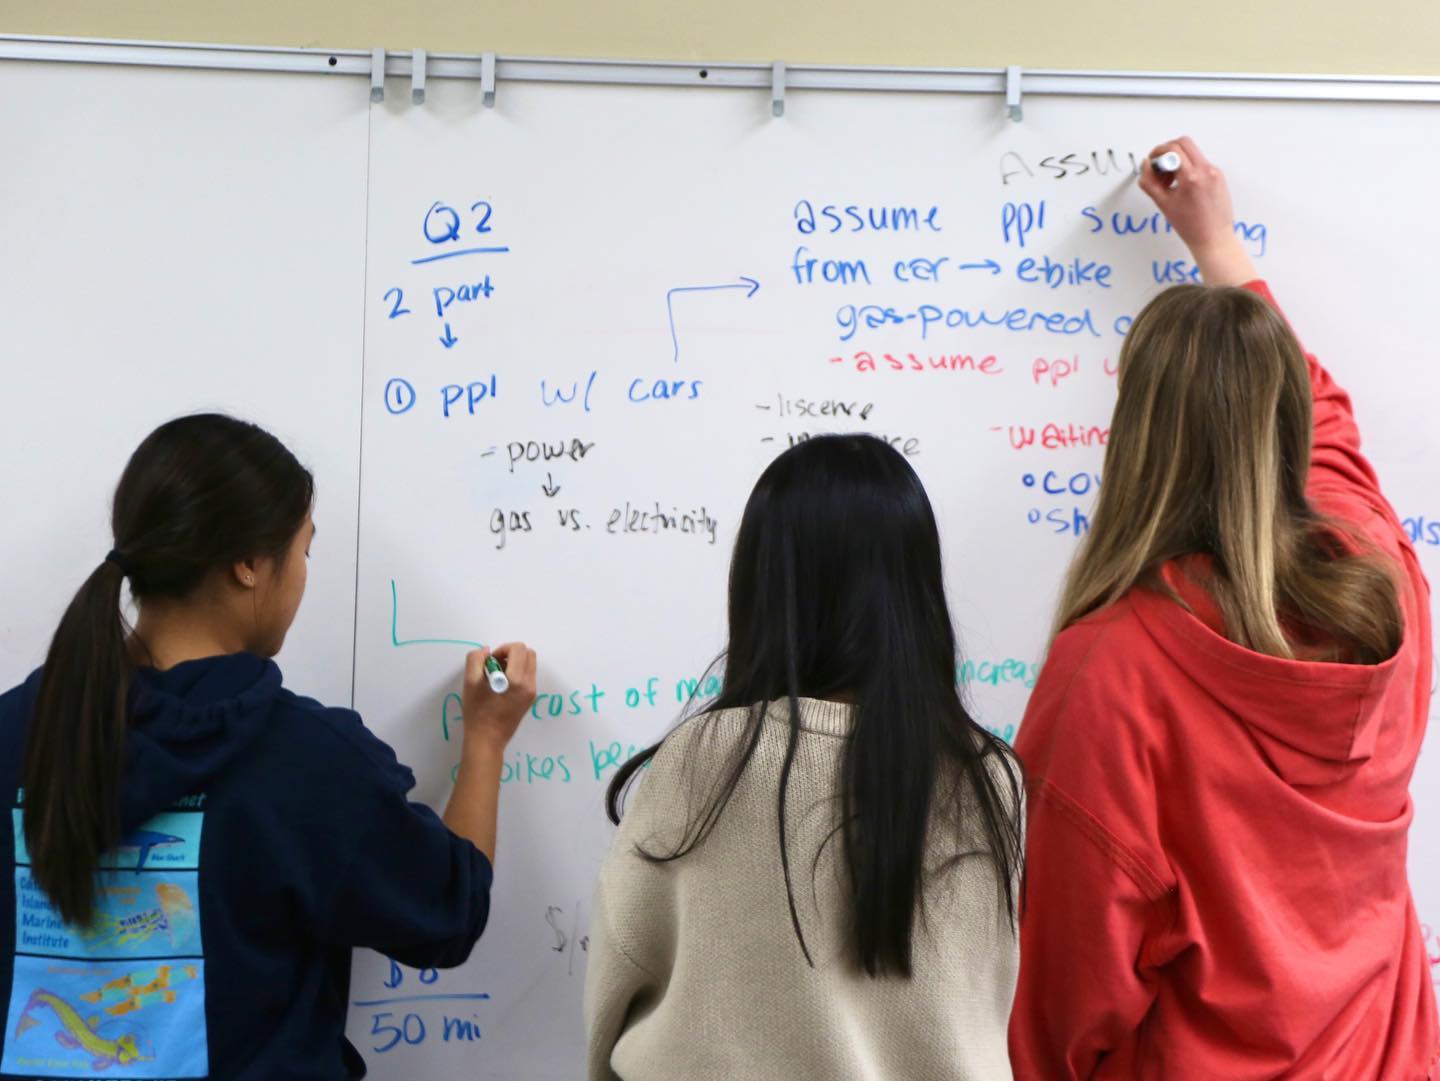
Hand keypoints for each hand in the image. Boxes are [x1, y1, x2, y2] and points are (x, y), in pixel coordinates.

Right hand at [461, 644, 536, 752]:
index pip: (519, 649)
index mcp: (516, 680)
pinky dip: (517, 674)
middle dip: (511, 654)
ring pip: (530, 665)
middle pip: (528, 654)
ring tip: (498, 676)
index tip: (491, 661)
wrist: (487, 739)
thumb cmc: (477, 712)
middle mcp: (529, 685)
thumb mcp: (470, 682)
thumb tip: (486, 651)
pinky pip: (528, 677)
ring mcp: (532, 692)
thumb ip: (476, 660)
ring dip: (515, 663)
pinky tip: (502, 686)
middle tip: (496, 665)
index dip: (503, 649)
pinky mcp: (530, 699)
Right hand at [1138, 136, 1256, 286]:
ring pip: (1192, 152)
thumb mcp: (1163, 204)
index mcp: (1191, 177)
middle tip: (1159, 165)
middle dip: (1168, 150)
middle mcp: (1206, 170)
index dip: (1158, 151)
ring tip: (1169, 180)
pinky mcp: (1218, 176)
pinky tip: (1181, 185)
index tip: (1152, 160)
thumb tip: (1145, 166)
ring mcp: (1214, 172)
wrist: (1213, 237)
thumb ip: (1150, 182)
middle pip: (1184, 143)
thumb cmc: (1190, 226)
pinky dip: (1188, 167)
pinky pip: (1200, 163)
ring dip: (1178, 159)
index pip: (1173, 149)